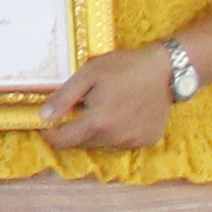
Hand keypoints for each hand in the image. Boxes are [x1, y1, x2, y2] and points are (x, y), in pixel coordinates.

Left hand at [40, 41, 181, 152]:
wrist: (167, 69)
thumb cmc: (125, 67)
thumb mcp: (88, 74)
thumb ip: (64, 97)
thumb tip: (44, 116)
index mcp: (98, 122)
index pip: (64, 140)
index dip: (51, 136)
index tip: (46, 127)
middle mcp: (116, 137)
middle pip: (83, 143)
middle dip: (74, 130)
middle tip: (79, 110)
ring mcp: (134, 141)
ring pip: (103, 143)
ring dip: (96, 132)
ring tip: (104, 108)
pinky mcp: (148, 140)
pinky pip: (123, 141)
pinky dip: (117, 132)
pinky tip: (122, 114)